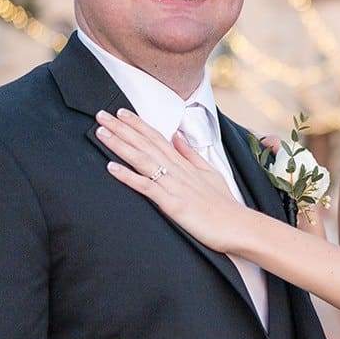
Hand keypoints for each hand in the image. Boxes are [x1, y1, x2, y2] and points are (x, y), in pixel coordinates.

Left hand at [95, 109, 257, 253]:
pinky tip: (111, 167)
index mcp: (184, 164)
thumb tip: (177, 135)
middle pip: (145, 144)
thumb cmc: (224, 204)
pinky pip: (146, 187)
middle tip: (102, 114)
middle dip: (122, 128)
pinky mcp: (172, 203)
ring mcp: (174, 185)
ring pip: (142, 160)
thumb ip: (190, 154)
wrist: (238, 225)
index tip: (122, 113)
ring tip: (101, 132)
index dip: (138, 124)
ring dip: (120, 145)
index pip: (157, 138)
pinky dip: (128, 176)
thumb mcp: (209, 172)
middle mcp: (177, 170)